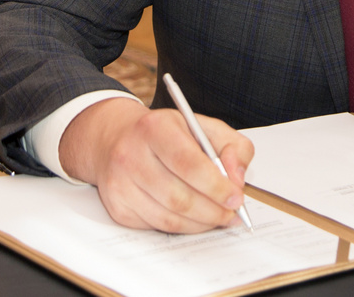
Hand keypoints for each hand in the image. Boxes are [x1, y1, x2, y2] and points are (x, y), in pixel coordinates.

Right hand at [60, 98, 253, 232]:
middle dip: (213, 211)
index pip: (189, 164)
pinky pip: (157, 226)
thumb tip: (237, 179)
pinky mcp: (117, 207)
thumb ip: (232, 147)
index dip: (216, 186)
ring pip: (169, 218)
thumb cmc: (166, 133)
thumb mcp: (203, 127)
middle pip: (179, 197)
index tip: (236, 197)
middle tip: (231, 213)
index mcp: (155, 128)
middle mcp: (131, 155)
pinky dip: (182, 227)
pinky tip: (194, 218)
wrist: (117, 139)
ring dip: (200, 223)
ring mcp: (120, 184)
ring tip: (217, 217)